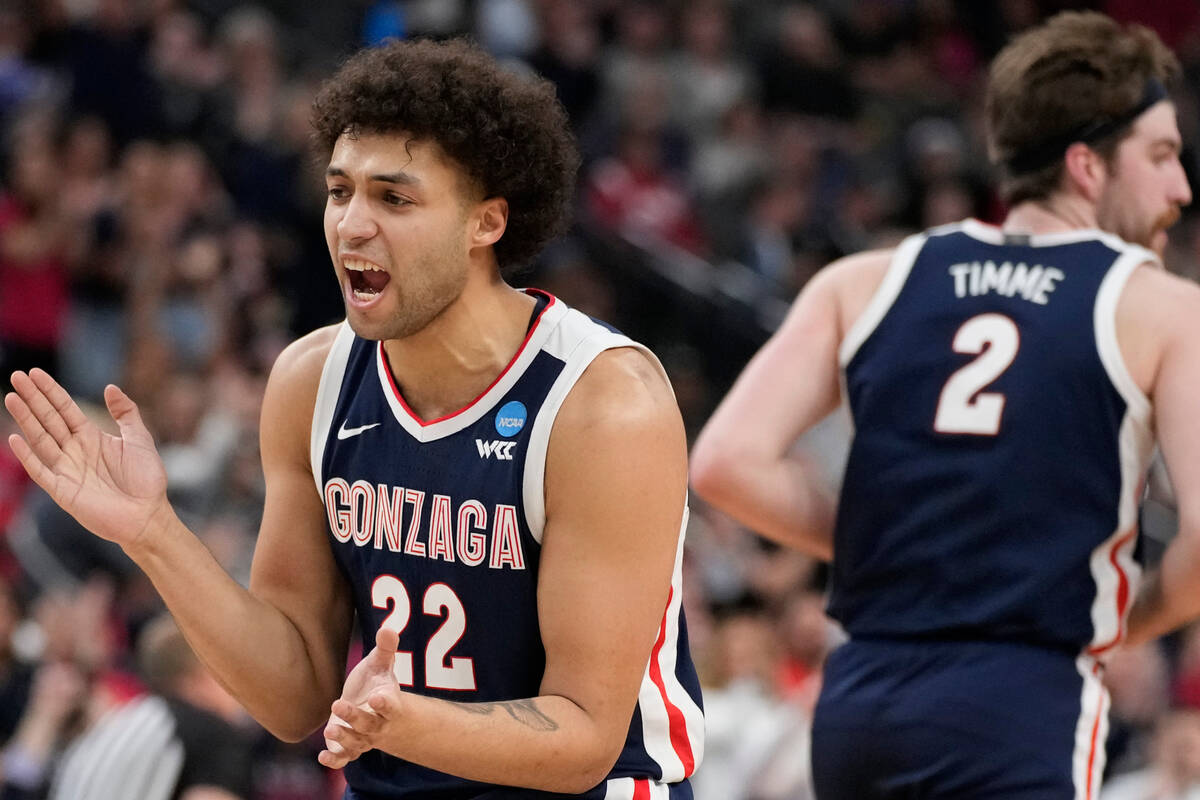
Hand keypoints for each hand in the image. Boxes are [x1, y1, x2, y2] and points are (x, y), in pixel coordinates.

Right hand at [5, 369, 169, 548]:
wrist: (148, 515)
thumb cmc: (146, 480)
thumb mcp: (139, 439)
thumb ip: (126, 413)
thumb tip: (110, 387)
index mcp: (91, 437)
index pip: (65, 409)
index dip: (50, 391)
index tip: (34, 373)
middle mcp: (74, 450)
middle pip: (49, 419)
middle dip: (33, 398)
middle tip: (16, 376)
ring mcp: (66, 469)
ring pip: (41, 439)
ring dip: (26, 419)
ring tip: (12, 397)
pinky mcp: (63, 490)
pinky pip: (41, 471)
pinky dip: (28, 456)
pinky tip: (14, 439)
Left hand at [318, 626, 405, 768]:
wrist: (375, 712)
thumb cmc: (377, 684)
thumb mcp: (381, 665)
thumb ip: (385, 649)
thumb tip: (387, 627)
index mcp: (389, 703)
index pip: (390, 705)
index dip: (385, 703)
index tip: (377, 696)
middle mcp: (378, 724)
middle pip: (369, 724)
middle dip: (355, 717)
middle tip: (338, 704)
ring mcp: (364, 738)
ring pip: (356, 742)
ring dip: (344, 738)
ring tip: (330, 730)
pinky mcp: (348, 747)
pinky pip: (344, 758)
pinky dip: (335, 760)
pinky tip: (323, 757)